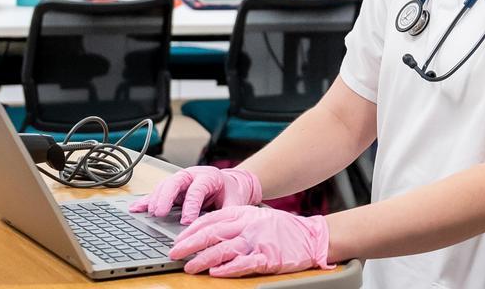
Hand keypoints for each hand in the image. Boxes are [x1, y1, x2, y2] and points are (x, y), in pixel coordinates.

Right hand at [129, 166, 261, 224]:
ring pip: (164, 186)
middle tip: (160, 213)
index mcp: (208, 176)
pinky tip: (136, 208)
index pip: (196, 189)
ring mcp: (180, 181)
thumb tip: (220, 227)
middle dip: (165, 197)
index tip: (186, 221)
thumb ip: (227, 212)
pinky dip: (146, 201)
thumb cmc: (232, 192)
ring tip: (149, 212)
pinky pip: (158, 193)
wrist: (231, 183)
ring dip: (154, 199)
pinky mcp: (173, 189)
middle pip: (175, 182)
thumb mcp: (235, 201)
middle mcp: (191, 175)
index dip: (190, 205)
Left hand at [169, 206, 333, 276]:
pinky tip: (216, 273)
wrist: (310, 235)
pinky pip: (243, 263)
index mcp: (243, 212)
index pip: (210, 219)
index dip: (191, 230)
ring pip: (223, 249)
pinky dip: (228, 268)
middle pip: (212, 233)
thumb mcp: (254, 216)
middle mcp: (247, 225)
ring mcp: (257, 241)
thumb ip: (232, 221)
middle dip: (189, 244)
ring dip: (203, 259)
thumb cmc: (280, 228)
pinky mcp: (267, 257)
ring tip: (190, 267)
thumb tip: (205, 232)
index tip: (177, 239)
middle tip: (174, 253)